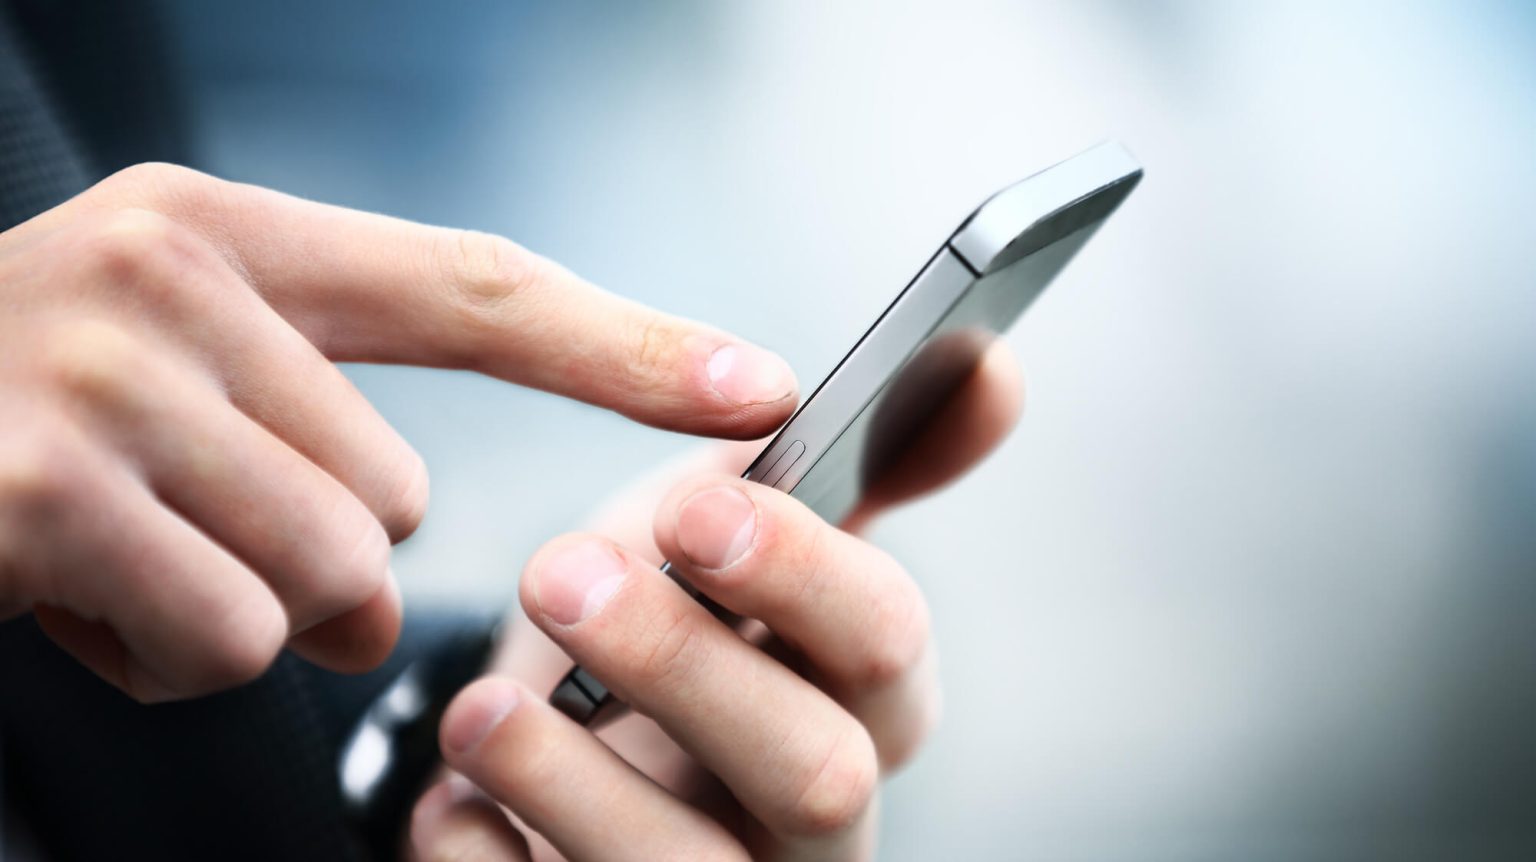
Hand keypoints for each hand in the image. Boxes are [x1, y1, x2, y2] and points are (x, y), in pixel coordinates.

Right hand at [0, 163, 796, 701]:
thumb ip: (309, 421)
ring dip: (240, 611)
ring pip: (328, 580)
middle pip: (395, 495)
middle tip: (179, 524)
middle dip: (313, 555)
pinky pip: (232, 640)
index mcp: (227, 240)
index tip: (758, 384)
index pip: (476, 289)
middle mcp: (173, 280)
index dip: (631, 344)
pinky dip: (165, 659)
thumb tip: (407, 559)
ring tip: (119, 558)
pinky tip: (67, 597)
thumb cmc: (6, 416)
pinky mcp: (51, 493)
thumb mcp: (160, 368)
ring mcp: (109, 379)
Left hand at [410, 343, 1023, 860]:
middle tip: (560, 574)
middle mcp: (818, 810)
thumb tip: (986, 366)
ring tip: (481, 711)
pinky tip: (452, 806)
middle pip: (816, 773)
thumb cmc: (676, 612)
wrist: (568, 727)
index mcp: (864, 691)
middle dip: (687, 668)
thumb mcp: (748, 523)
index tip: (693, 504)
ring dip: (572, 783)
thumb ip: (852, 456)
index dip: (803, 576)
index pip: (888, 645)